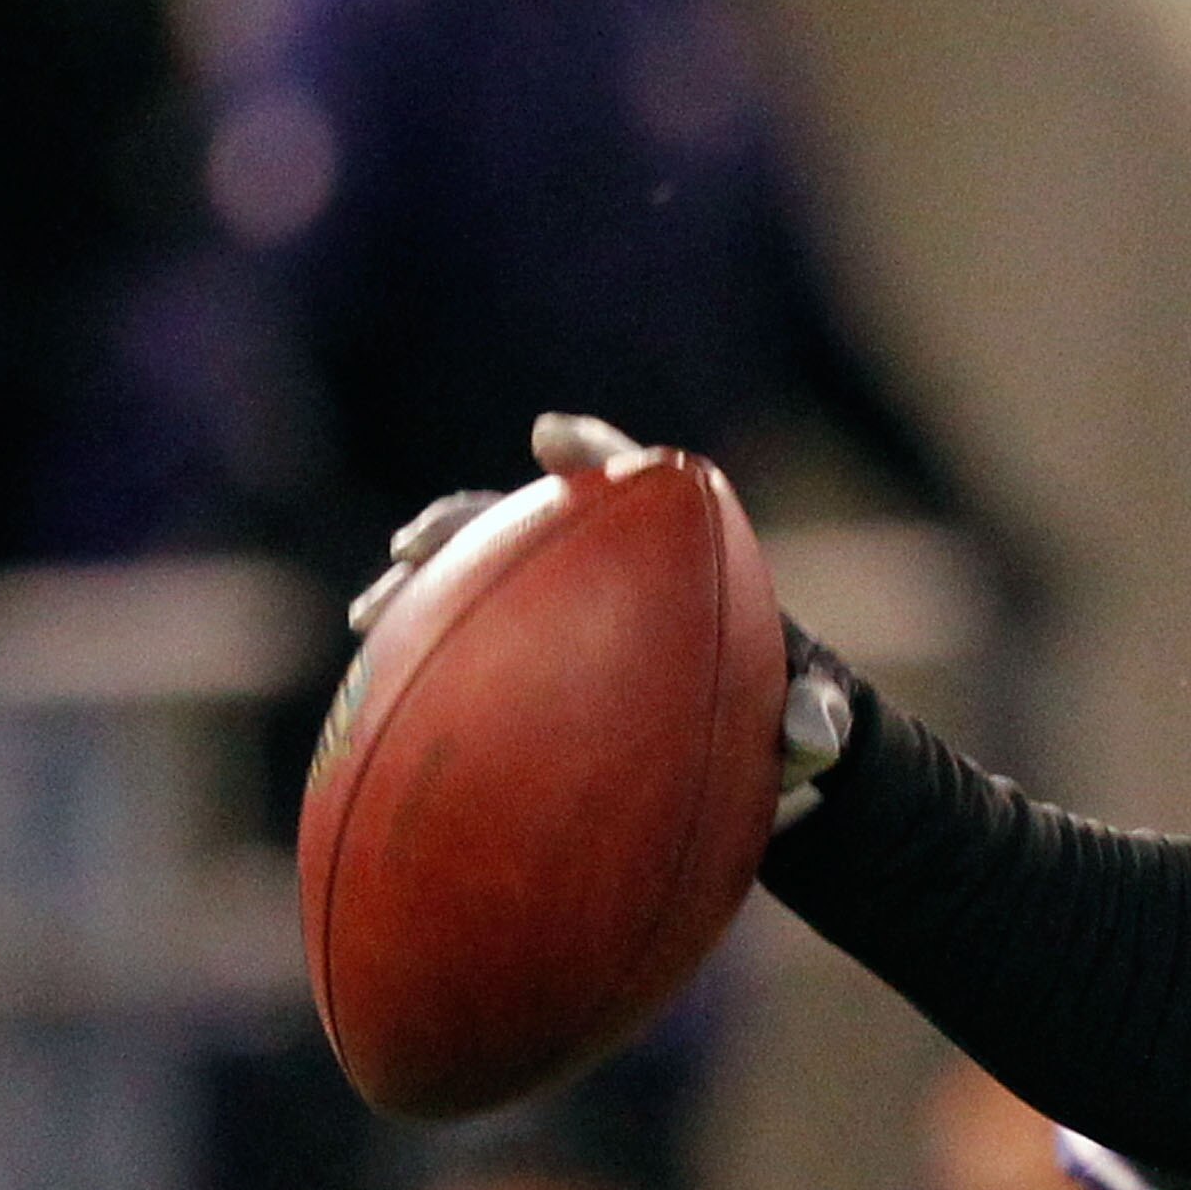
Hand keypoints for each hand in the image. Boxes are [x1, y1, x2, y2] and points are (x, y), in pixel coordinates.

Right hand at [343, 412, 855, 829]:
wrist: (755, 749)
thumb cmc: (788, 715)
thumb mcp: (816, 722)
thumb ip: (822, 719)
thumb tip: (817, 732)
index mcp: (684, 558)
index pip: (641, 488)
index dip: (596, 454)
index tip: (551, 440)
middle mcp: (612, 566)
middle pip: (530, 517)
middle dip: (468, 519)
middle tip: (417, 544)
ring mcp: (564, 604)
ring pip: (481, 569)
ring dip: (423, 579)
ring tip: (371, 614)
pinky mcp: (529, 646)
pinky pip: (464, 631)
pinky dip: (416, 643)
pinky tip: (368, 677)